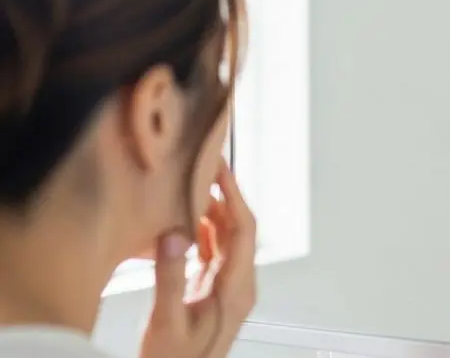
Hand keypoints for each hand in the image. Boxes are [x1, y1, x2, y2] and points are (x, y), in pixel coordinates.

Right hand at [140, 162, 257, 357]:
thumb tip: (173, 235)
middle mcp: (239, 284)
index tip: (220, 170)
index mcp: (236, 289)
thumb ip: (170, 277)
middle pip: (238, 229)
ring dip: (212, 213)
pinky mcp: (214, 290)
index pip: (243, 230)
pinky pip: (214, 252)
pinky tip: (186, 221)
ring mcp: (228, 287)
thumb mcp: (167, 320)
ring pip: (226, 239)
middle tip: (204, 169)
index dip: (234, 195)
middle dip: (224, 197)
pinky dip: (203, 233)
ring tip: (192, 188)